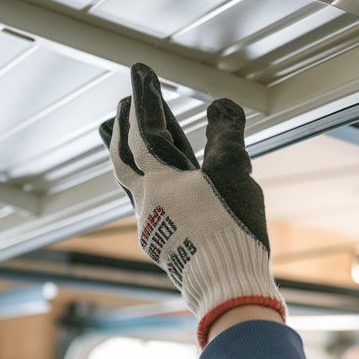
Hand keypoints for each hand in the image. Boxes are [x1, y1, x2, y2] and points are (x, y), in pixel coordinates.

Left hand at [100, 64, 284, 345]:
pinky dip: (148, 180)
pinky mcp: (163, 244)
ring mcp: (152, 224)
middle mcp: (146, 201)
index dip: (144, 96)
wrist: (227, 286)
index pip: (146, 128)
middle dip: (124, 126)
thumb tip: (220, 104)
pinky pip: (147, 201)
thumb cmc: (230, 229)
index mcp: (159, 179)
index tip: (139, 71)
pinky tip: (159, 183)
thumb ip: (226, 136)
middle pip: (124, 156)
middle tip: (125, 103)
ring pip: (131, 181)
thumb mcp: (233, 173)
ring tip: (126, 136)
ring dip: (129, 153)